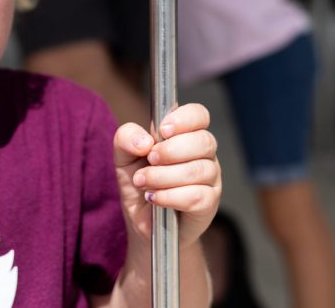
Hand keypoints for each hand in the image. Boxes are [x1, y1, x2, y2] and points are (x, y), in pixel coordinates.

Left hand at [114, 104, 220, 245]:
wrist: (142, 221)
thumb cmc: (139, 182)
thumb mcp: (123, 156)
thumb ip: (126, 138)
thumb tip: (145, 141)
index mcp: (186, 134)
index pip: (199, 115)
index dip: (184, 119)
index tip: (162, 130)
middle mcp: (204, 153)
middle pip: (203, 141)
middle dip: (170, 151)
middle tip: (149, 160)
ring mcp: (211, 179)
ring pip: (197, 170)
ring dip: (163, 176)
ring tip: (143, 182)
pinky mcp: (209, 204)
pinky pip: (196, 196)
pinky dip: (170, 196)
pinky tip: (154, 198)